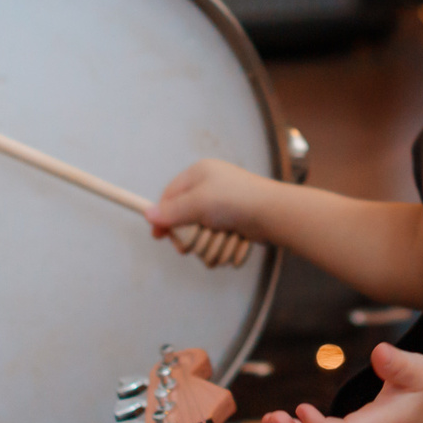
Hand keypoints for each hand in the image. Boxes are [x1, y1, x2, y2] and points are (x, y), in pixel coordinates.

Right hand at [148, 159, 275, 263]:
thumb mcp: (198, 203)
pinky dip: (224, 246)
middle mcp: (211, 189)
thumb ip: (172, 211)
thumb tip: (148, 214)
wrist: (274, 214)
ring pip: (202, 236)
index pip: (170, 196)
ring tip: (223, 239)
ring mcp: (224, 208)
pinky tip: (234, 243)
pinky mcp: (235, 225)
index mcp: (200, 174)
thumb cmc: (235, 201)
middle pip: (185, 220)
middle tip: (190, 247)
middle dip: (190, 237)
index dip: (163, 217)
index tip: (159, 236)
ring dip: (210, 244)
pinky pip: (218, 242)